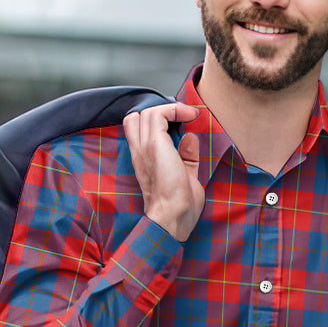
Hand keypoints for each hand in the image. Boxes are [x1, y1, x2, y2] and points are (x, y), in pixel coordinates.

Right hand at [123, 102, 202, 241]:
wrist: (172, 217)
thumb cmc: (179, 207)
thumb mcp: (186, 176)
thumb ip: (186, 157)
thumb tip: (190, 138)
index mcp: (143, 160)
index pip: (136, 130)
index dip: (156, 121)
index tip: (181, 122)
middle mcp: (139, 152)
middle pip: (136, 117)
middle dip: (159, 112)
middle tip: (181, 118)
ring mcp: (144, 147)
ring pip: (147, 112)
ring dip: (170, 109)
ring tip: (188, 115)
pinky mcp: (154, 145)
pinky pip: (159, 114)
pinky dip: (175, 110)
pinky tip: (190, 115)